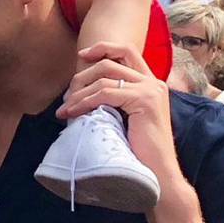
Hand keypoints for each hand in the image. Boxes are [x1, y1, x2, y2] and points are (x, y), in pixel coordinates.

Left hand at [56, 41, 179, 182]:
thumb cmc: (139, 151)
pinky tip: (73, 114)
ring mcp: (150, 90)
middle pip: (110, 62)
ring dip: (79, 94)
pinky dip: (85, 102)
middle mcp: (154, 82)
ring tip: (65, 110)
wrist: (158, 174)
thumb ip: (115, 98)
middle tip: (66, 96)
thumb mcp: (126, 117)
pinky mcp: (145, 100)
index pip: (127, 51)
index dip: (103, 48)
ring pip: (104, 78)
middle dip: (82, 76)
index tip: (82, 55)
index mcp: (152, 83)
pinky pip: (105, 93)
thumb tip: (82, 88)